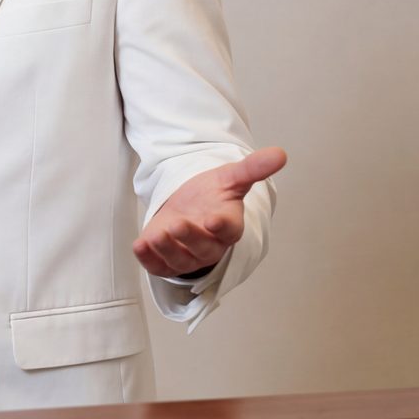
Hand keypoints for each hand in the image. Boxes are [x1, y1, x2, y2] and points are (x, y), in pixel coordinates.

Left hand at [133, 147, 285, 277]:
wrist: (188, 207)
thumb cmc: (211, 196)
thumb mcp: (229, 178)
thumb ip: (252, 168)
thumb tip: (280, 153)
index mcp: (228, 226)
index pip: (228, 230)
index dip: (221, 227)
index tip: (214, 220)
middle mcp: (209, 245)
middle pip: (202, 248)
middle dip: (189, 238)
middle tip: (177, 224)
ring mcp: (187, 255)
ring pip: (179, 260)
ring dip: (166, 250)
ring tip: (155, 235)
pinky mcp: (166, 261)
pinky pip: (158, 266)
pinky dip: (148, 259)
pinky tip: (138, 246)